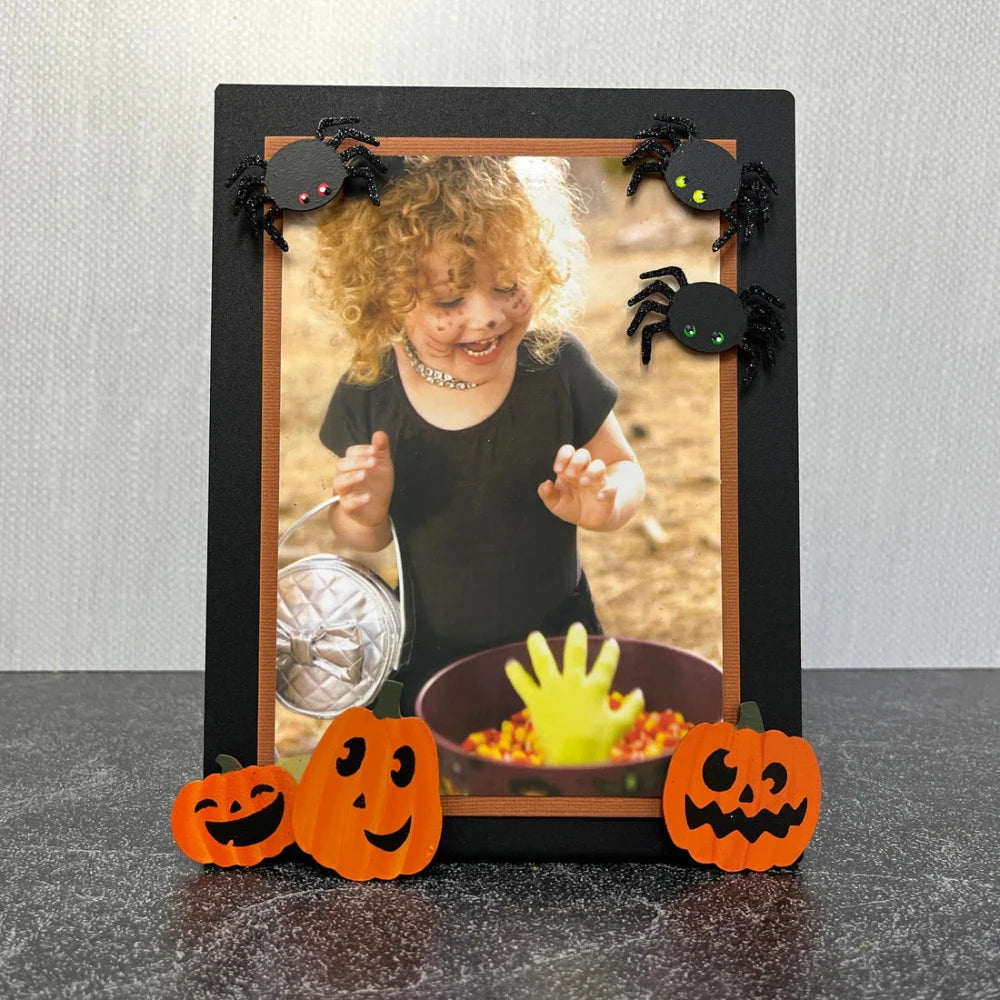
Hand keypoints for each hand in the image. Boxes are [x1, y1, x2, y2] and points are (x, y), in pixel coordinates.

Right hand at [333, 431, 393, 528]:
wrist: (375, 511)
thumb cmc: (376, 485)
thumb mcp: (382, 466)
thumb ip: (381, 450)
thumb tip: (380, 433)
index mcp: (352, 465)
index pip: (350, 453)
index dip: (361, 450)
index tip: (374, 450)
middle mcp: (345, 477)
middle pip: (342, 465)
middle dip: (357, 461)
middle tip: (373, 461)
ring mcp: (345, 493)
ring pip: (339, 483)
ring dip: (351, 477)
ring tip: (364, 474)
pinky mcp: (348, 508)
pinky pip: (347, 504)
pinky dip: (356, 500)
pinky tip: (368, 496)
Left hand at [504, 623, 643, 765]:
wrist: (573, 759)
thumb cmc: (599, 743)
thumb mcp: (621, 725)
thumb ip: (632, 707)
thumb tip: (639, 692)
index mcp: (595, 688)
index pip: (606, 663)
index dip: (610, 651)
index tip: (611, 642)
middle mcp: (573, 682)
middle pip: (574, 653)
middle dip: (576, 638)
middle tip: (576, 627)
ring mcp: (553, 689)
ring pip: (544, 661)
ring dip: (538, 646)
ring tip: (534, 636)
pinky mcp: (536, 701)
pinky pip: (523, 684)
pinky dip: (515, 674)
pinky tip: (510, 664)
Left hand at [538, 445, 618, 529]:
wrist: (590, 521)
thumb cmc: (571, 506)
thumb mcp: (555, 503)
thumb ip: (547, 494)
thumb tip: (545, 484)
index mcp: (569, 469)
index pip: (567, 452)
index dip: (563, 457)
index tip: (557, 470)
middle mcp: (584, 470)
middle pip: (583, 454)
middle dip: (576, 462)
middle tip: (570, 475)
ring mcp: (598, 480)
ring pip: (599, 466)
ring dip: (591, 472)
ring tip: (583, 483)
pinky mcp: (609, 491)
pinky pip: (612, 486)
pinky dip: (607, 490)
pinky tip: (599, 497)